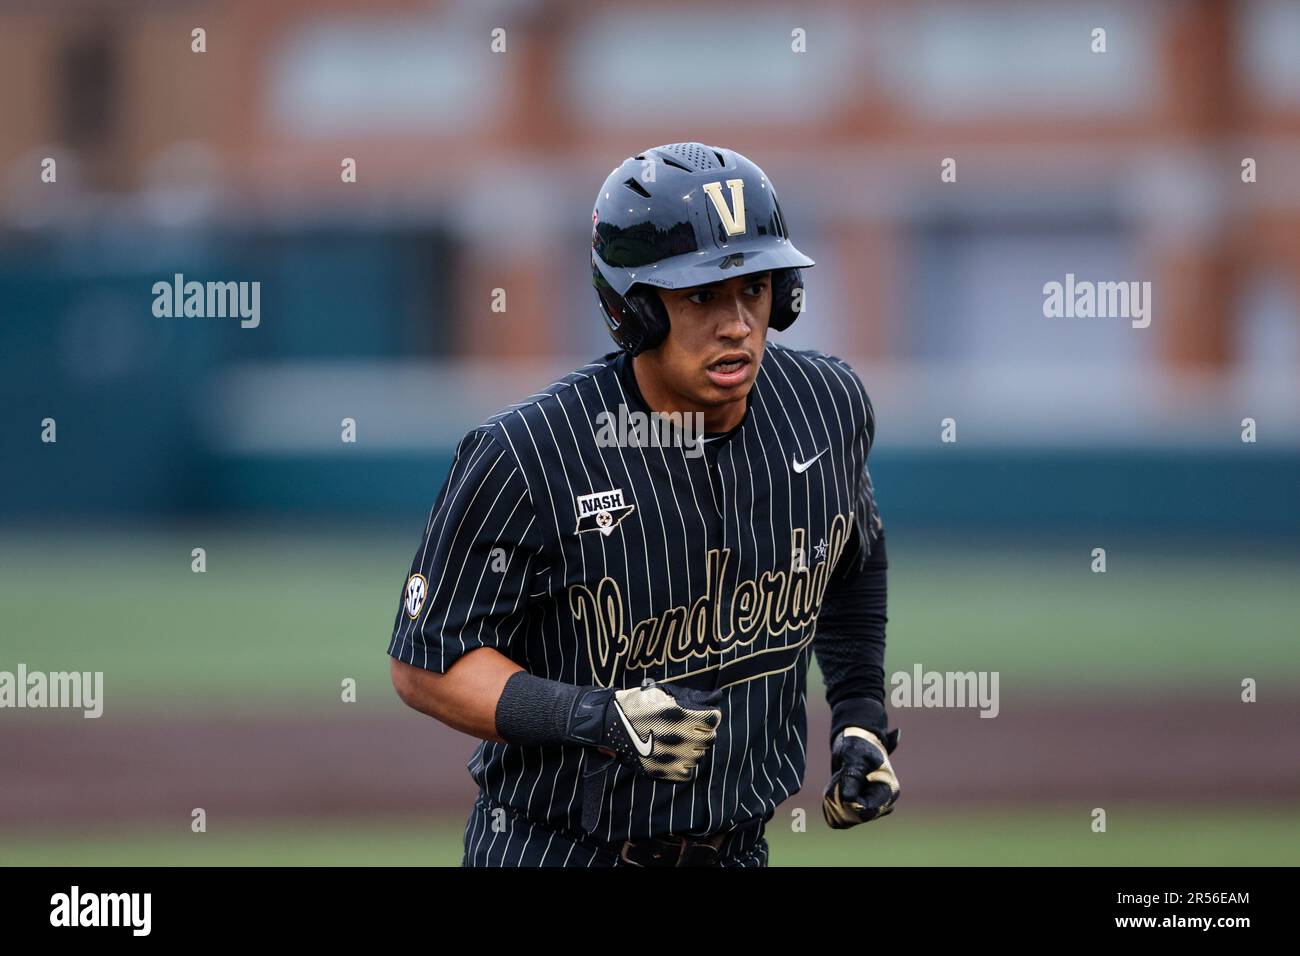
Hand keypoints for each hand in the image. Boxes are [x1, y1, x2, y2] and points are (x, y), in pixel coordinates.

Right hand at [575, 680, 722, 781]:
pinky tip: (673, 755)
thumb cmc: (635, 704)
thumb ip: (691, 697)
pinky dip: (683, 765)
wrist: (607, 725)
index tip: (701, 714)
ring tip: (677, 740)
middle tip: (688, 727)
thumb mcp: (662, 692)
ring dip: (692, 748)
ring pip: (698, 756)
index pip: (713, 720)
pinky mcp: (660, 772)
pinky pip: (686, 772)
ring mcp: (668, 758)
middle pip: (708, 739)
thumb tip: (715, 699)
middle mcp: (675, 738)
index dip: (708, 715)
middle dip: (702, 731)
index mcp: (677, 715)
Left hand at [822, 727, 899, 827]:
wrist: (854, 747)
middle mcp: (881, 808)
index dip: (848, 799)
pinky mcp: (854, 815)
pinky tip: (836, 788)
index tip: (843, 781)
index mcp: (889, 793)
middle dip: (838, 796)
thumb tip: (848, 799)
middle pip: (851, 817)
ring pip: (841, 820)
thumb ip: (852, 776)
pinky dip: (830, 805)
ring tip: (839, 779)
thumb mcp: (856, 757)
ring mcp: (868, 813)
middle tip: (840, 775)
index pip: (865, 810)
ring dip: (833, 799)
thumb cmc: (859, 748)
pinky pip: (835, 820)